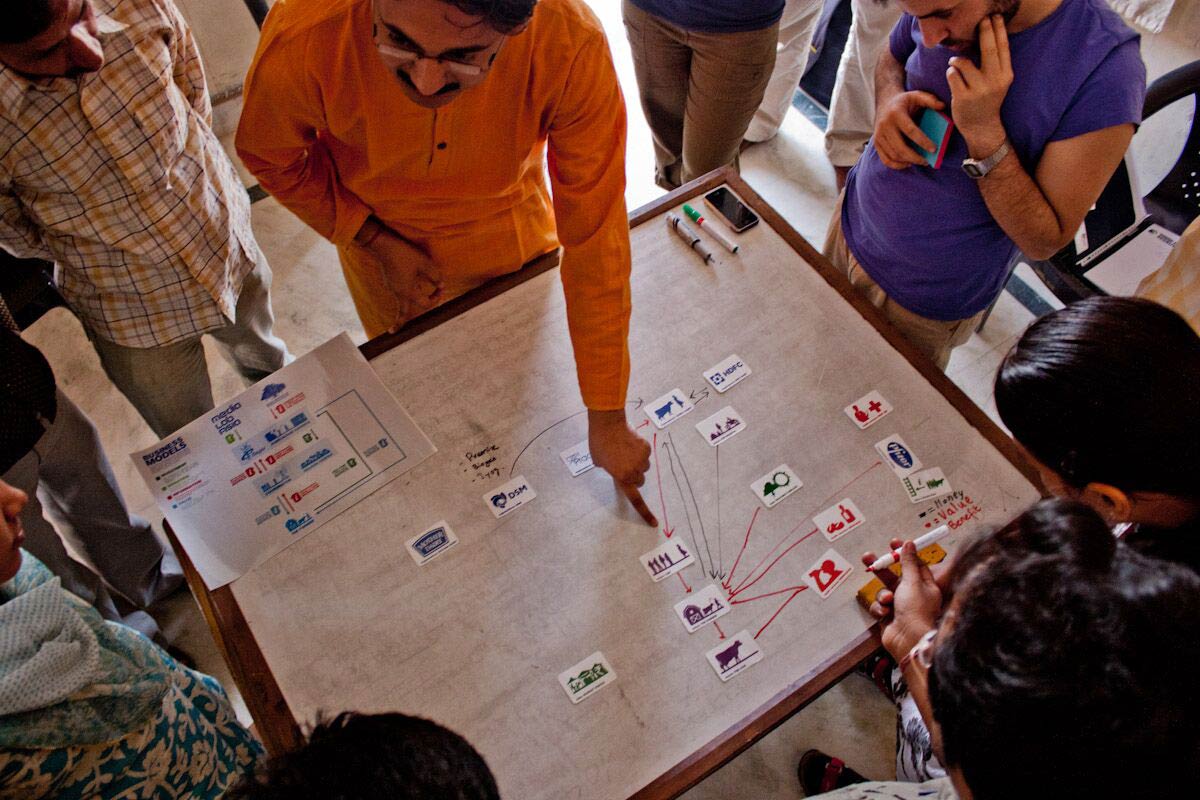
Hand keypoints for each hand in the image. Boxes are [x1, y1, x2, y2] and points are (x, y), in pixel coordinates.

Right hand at [351, 217, 443, 331]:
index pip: (425, 304)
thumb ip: (435, 275)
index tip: (441, 289)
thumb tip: (440, 283)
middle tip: (392, 331)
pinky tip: (407, 288)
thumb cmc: (403, 253)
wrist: (382, 244)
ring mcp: (391, 287)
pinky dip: (403, 295)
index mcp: (408, 291)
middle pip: (401, 313)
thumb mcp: (424, 262)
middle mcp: (398, 293)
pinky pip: (397, 293)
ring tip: (403, 314)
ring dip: (404, 308)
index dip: (436, 299)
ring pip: (399, 303)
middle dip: (398, 323)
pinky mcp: (389, 280)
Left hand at [587, 409, 655, 525]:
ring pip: (644, 467)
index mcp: (622, 478)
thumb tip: (618, 468)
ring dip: (637, 463)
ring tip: (625, 451)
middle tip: (623, 465)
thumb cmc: (599, 444)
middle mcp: (635, 471)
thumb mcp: (600, 463)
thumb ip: (611, 470)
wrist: (607, 425)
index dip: (644, 512)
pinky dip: (640, 451)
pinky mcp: (646, 448)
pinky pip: (645, 454)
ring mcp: (642, 459)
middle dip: (633, 475)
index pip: (635, 499)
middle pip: (640, 480)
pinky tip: (630, 443)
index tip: (653, 523)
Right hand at [872, 541, 942, 661]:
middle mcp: (913, 595)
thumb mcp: (912, 582)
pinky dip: (880, 608)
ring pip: (884, 592)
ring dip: (883, 595)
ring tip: (888, 601)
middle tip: (867, 557)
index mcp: (925, 586)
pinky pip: (879, 606)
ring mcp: (900, 607)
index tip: (892, 543)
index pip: (914, 564)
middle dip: (881, 568)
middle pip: (894, 576)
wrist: (908, 640)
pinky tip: (885, 614)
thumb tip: (909, 544)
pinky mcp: (889, 617)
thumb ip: (908, 562)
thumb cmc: (916, 610)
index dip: (903, 553)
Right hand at [873, 90, 944, 168]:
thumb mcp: (917, 95)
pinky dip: (897, 165)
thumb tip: (942, 106)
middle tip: (927, 160)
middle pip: (900, 147)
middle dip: (915, 157)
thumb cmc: (905, 101)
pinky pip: (886, 159)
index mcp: (896, 114)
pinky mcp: (876, 143)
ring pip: (893, 155)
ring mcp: (878, 136)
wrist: (884, 103)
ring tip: (921, 161)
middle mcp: (885, 125)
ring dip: (908, 161)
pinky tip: (908, 163)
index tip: (934, 149)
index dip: (922, 141)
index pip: (910, 131)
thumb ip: (930, 100)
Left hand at [947, 15, 1012, 156]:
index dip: (999, 30)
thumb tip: (988, 35)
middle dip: (984, 31)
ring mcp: (979, 90)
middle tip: (981, 20)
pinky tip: (953, 75)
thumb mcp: (998, 81)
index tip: (995, 16)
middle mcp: (994, 81)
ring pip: (964, 63)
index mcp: (1005, 75)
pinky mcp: (963, 97)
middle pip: (989, 49)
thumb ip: (995, 63)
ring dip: (957, 59)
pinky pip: (952, 75)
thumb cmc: (987, 99)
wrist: (982, 127)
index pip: (1003, 48)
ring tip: (956, 63)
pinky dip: (950, 72)